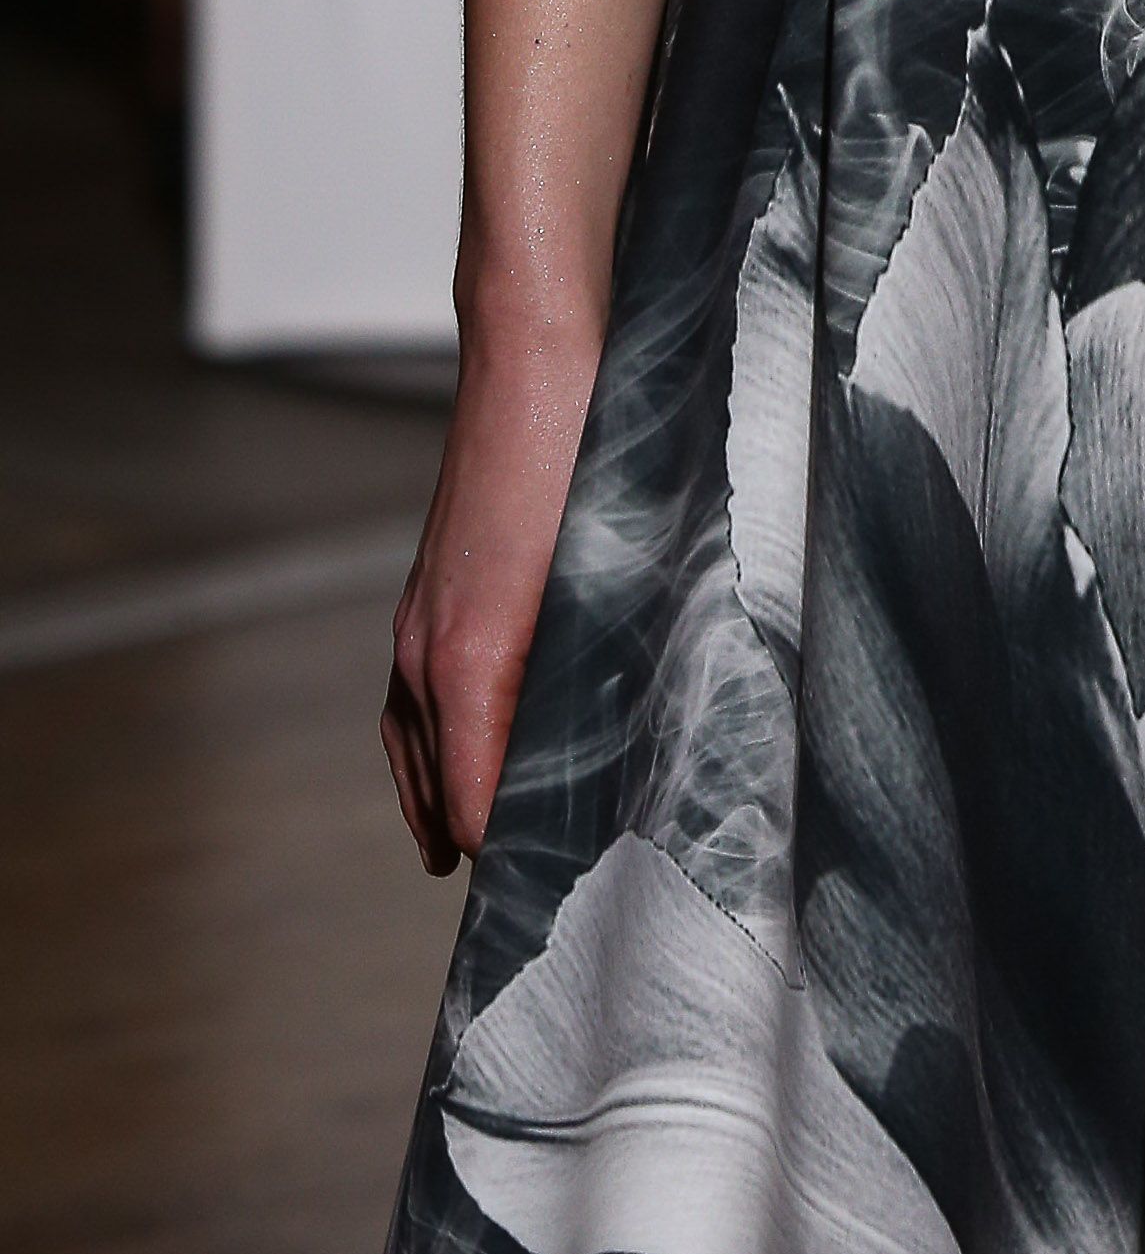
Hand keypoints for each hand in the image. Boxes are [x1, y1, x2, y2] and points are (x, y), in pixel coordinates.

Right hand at [381, 303, 604, 873]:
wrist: (538, 349)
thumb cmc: (588, 451)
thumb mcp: (614, 569)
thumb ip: (607, 665)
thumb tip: (625, 739)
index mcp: (472, 661)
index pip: (480, 808)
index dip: (519, 861)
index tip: (561, 904)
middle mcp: (428, 653)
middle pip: (439, 792)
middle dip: (480, 847)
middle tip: (534, 903)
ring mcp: (418, 620)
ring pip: (413, 750)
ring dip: (442, 805)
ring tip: (472, 858)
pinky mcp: (428, 592)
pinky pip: (410, 703)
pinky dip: (426, 750)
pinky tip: (452, 760)